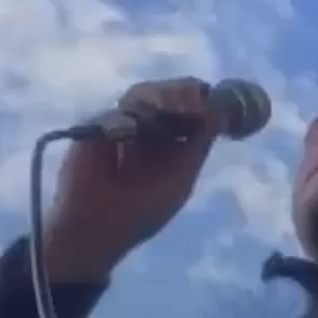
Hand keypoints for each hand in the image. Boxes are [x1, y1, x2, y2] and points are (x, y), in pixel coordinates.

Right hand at [43, 77, 219, 283]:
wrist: (97, 224)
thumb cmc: (142, 210)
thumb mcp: (180, 179)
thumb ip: (198, 146)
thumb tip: (220, 114)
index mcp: (170, 142)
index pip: (190, 111)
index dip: (202, 102)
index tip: (214, 98)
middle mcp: (149, 129)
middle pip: (170, 97)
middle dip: (186, 93)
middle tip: (199, 95)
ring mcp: (125, 123)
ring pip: (149, 95)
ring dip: (168, 96)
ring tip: (183, 104)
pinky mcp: (101, 122)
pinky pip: (125, 107)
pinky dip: (143, 106)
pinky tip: (155, 112)